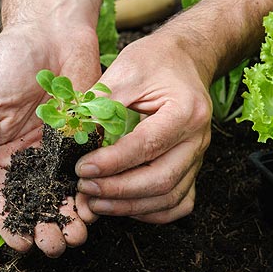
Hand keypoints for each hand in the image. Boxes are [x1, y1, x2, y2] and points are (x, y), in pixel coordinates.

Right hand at [0, 24, 100, 256]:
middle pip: (34, 204)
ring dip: (69, 219)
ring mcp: (58, 151)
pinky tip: (95, 208)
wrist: (52, 28)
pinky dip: (91, 193)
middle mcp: (27, 158)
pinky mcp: (85, 140)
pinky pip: (89, 173)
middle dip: (43, 229)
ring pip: (63, 195)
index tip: (20, 244)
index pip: (0, 199)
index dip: (8, 225)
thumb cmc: (8, 58)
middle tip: (54, 245)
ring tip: (76, 236)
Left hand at [74, 32, 213, 223]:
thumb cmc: (155, 60)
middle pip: (161, 180)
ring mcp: (198, 156)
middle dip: (118, 190)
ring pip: (169, 197)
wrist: (184, 59)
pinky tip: (124, 206)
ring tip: (96, 202)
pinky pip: (179, 202)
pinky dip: (153, 212)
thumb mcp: (126, 70)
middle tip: (84, 188)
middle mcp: (197, 138)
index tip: (82, 168)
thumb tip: (74, 136)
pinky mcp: (192, 167)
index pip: (147, 145)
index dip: (112, 162)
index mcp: (185, 110)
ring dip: (130, 206)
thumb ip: (101, 104)